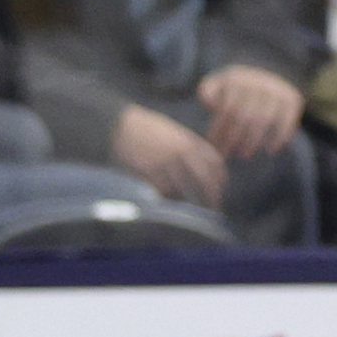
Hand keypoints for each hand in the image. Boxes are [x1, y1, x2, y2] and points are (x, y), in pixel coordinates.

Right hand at [110, 103, 226, 208]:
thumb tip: (200, 168)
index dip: (220, 180)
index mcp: (190, 142)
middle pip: (206, 183)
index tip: (219, 189)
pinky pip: (163, 194)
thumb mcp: (172, 132)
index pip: (216, 164)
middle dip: (211, 198)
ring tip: (184, 209)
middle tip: (212, 210)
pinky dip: (163, 198)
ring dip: (185, 201)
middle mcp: (184, 154)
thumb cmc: (142, 128)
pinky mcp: (152, 176)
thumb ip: (188, 148)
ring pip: (184, 191)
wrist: (117, 125)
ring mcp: (168, 166)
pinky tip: (160, 198)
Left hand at [195, 65, 303, 158]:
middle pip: (244, 116)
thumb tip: (210, 103)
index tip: (214, 146)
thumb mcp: (219, 85)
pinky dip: (279, 137)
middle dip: (233, 138)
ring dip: (252, 141)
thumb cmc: (236, 88)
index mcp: (237, 79)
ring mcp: (276, 90)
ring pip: (263, 120)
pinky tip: (270, 150)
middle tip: (227, 155)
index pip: (226, 109)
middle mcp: (258, 82)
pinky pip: (285, 122)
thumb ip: (208, 92)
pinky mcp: (292, 99)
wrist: (269, 75)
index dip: (220, 130)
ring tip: (244, 154)